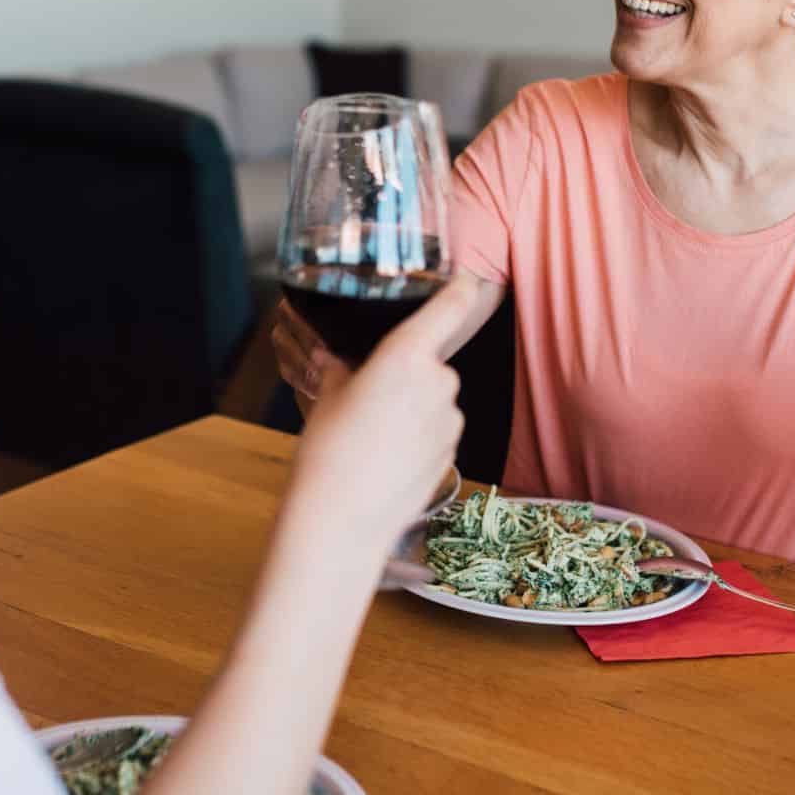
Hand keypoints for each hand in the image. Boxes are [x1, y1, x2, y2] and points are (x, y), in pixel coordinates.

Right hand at [287, 277, 473, 545]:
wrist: (341, 519)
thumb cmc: (328, 451)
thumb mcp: (329, 397)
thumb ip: (344, 369)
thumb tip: (342, 363)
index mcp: (407, 355)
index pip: (449, 307)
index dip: (459, 287)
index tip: (465, 274)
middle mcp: (438, 382)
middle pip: (432, 362)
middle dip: (408, 374)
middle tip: (370, 397)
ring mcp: (450, 420)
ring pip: (435, 399)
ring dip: (413, 408)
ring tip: (373, 436)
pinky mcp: (453, 452)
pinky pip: (437, 430)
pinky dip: (418, 436)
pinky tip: (387, 457)